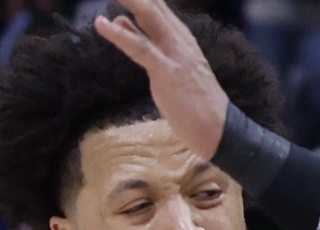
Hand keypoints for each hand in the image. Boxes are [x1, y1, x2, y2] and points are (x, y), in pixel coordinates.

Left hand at [95, 0, 232, 159]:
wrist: (218, 128)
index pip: (156, 5)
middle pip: (153, 4)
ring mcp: (175, 54)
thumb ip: (145, 41)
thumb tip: (120, 20)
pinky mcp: (167, 72)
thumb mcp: (167, 66)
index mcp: (180, 36)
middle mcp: (179, 39)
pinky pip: (140, 48)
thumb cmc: (194, 101)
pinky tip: (101, 24)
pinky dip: (119, 35)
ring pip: (149, 17)